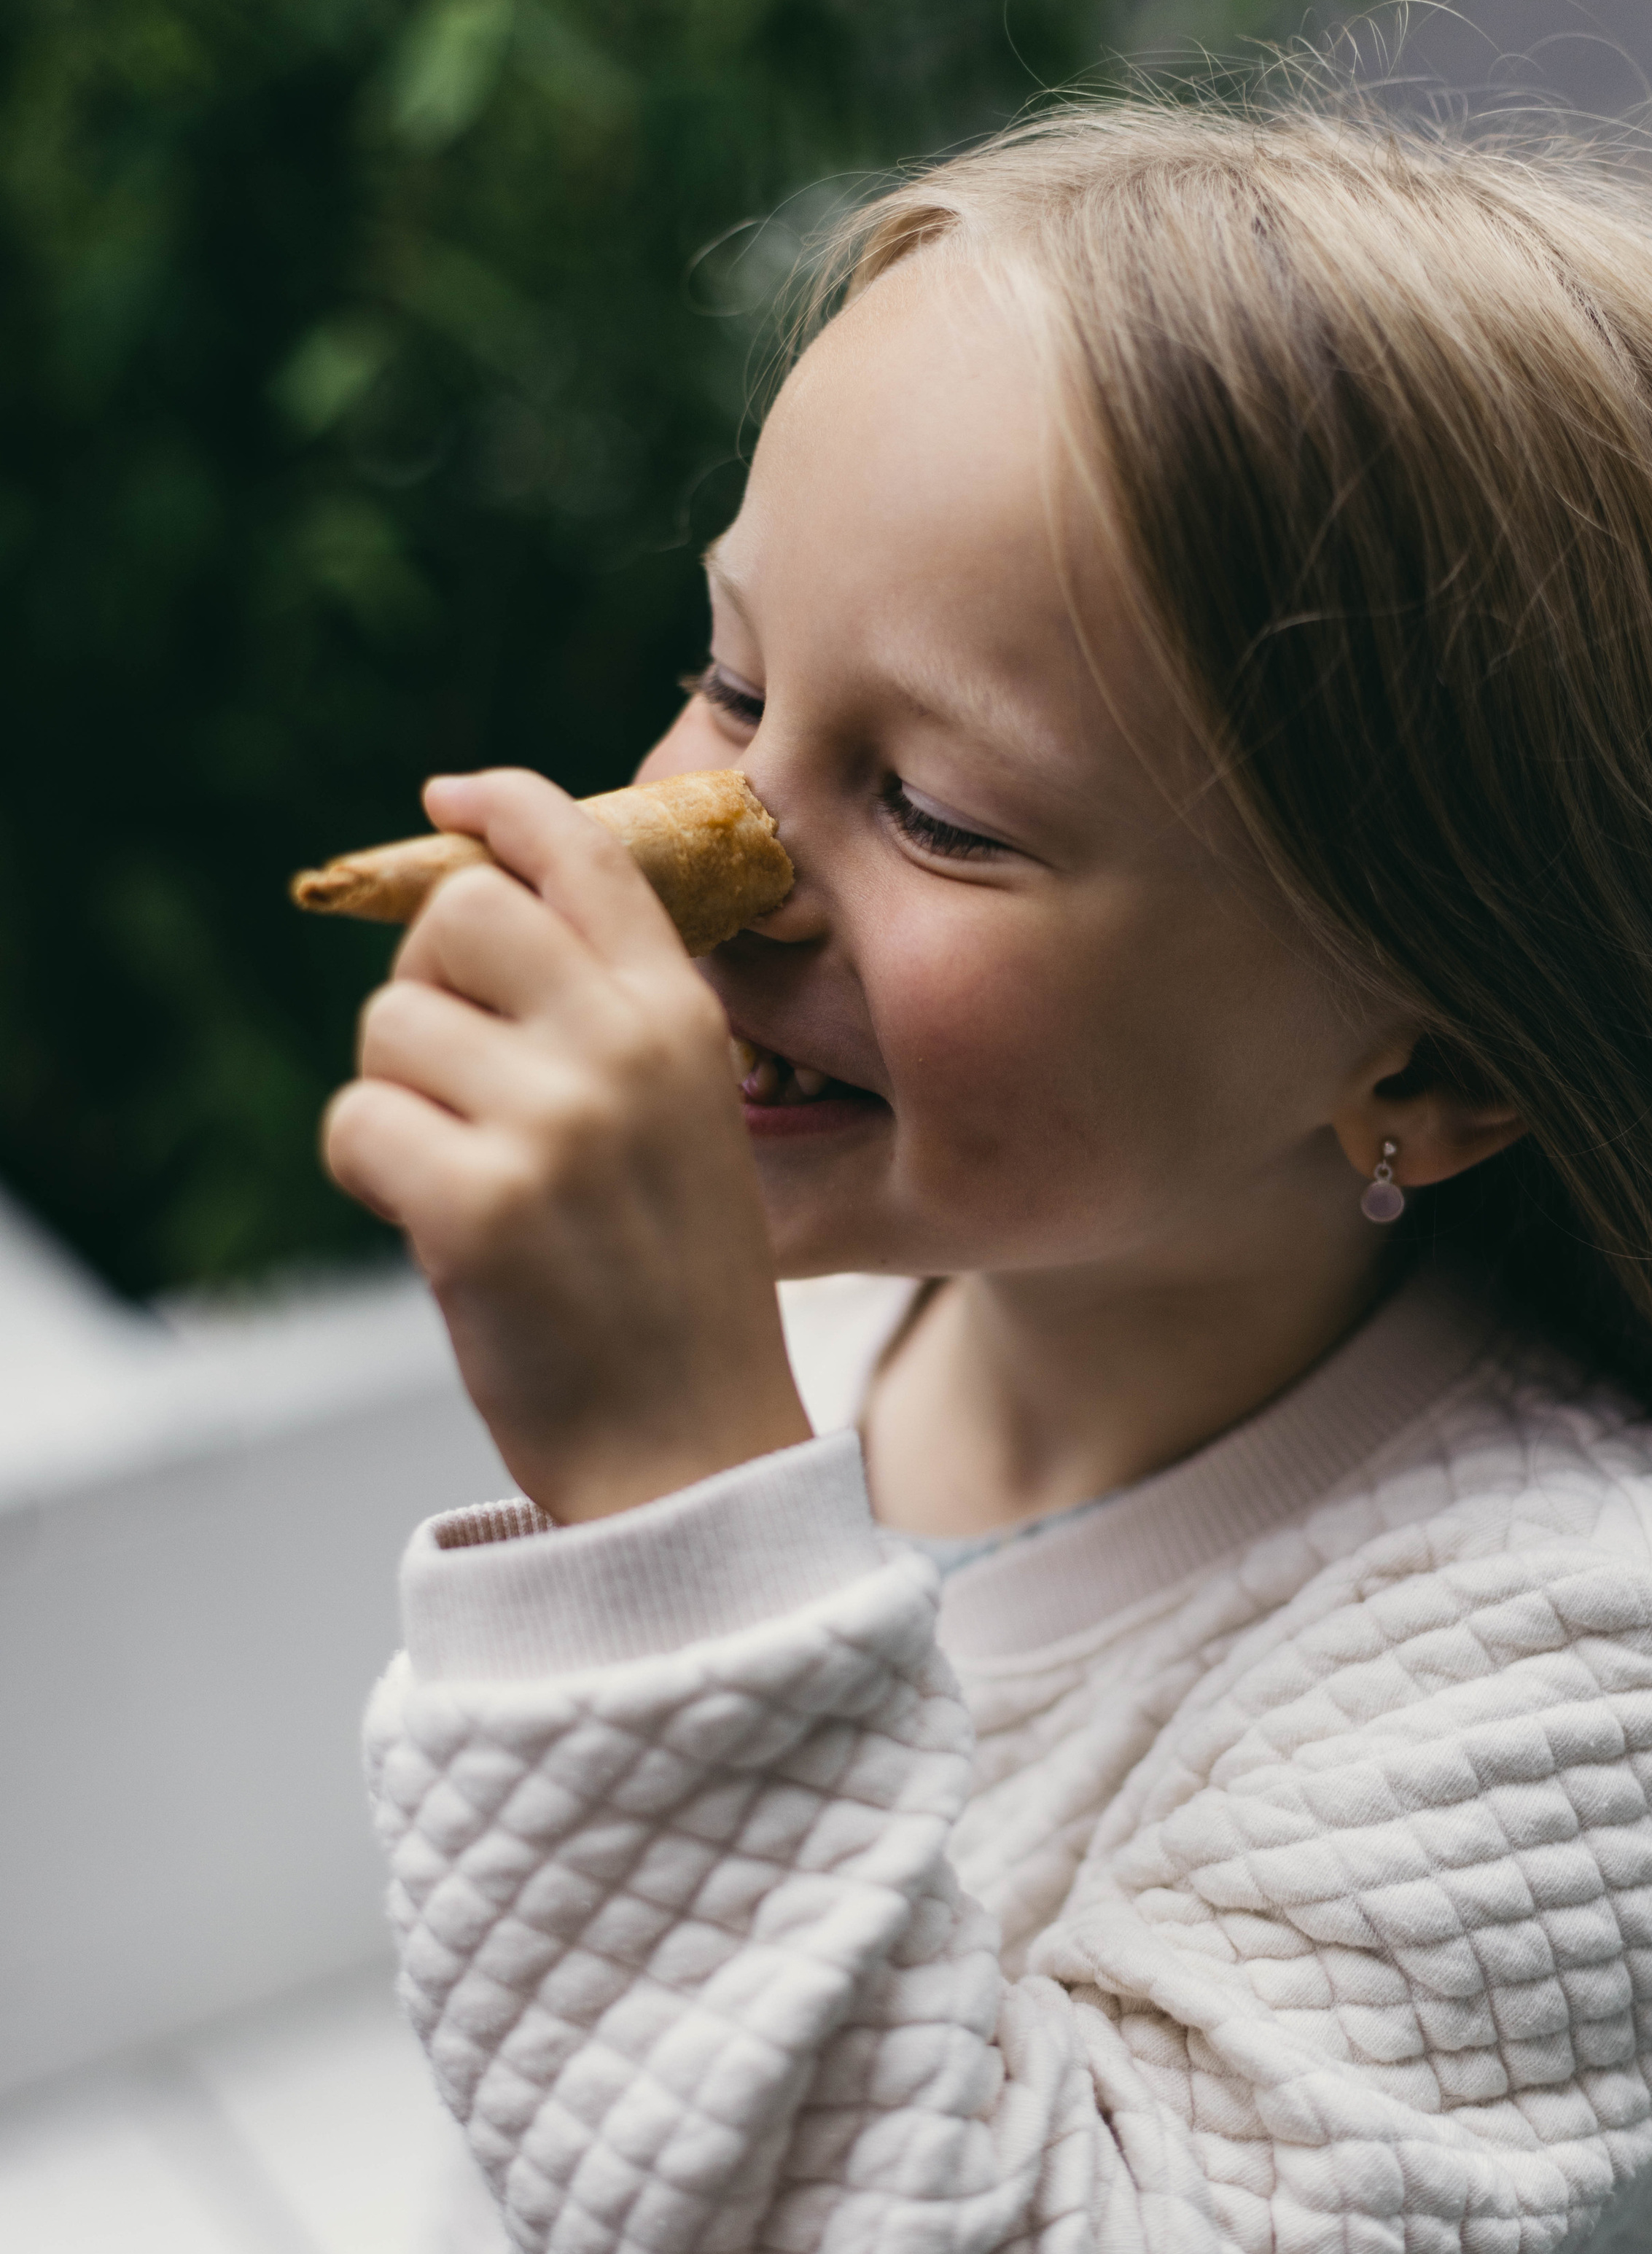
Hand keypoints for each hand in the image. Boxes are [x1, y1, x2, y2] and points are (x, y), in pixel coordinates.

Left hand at [322, 768, 810, 1522]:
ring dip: (396, 1098)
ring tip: (461, 1178)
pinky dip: (371, 1174)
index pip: (587, 856)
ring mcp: (556, 1122)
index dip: (506, 809)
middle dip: (426, 984)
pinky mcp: (480, 1204)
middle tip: (451, 1075)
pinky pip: (357, 1123)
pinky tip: (438, 1234)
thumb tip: (471, 922)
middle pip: (460, 917)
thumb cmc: (670, 1292)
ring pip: (390, 1026)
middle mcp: (625, 1049)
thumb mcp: (685, 1126)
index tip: (447, 800)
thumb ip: (609, 1025)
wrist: (692, 1453)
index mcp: (682, 1022)